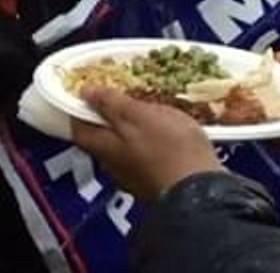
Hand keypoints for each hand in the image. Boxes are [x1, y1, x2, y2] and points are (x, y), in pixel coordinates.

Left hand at [72, 87, 223, 202]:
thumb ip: (111, 104)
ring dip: (134, 130)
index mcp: (104, 147)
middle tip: (125, 97)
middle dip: (110, 117)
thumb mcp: (138, 115)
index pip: (78, 127)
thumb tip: (85, 92)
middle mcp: (114, 166)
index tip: (91, 91)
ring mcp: (136, 178)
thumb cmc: (169, 148)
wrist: (202, 189)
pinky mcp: (158, 182)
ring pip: (126, 149)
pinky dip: (153, 143)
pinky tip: (170, 133)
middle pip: (102, 139)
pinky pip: (148, 158)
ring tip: (152, 111)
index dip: (81, 107)